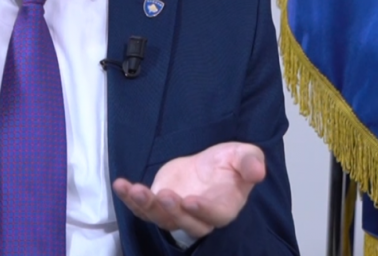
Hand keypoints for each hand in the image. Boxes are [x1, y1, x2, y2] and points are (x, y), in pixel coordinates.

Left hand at [112, 142, 264, 240]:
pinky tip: (120, 185)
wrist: (209, 166)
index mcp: (224, 206)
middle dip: (173, 211)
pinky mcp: (158, 204)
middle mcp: (198, 216)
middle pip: (184, 222)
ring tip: (134, 190)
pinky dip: (129, 198)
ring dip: (145, 206)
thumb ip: (250, 163)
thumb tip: (258, 171)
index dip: (203, 210)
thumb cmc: (230, 164)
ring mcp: (175, 213)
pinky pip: (142, 207)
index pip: (214, 215)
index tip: (190, 200)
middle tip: (165, 196)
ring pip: (160, 218)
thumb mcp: (245, 155)